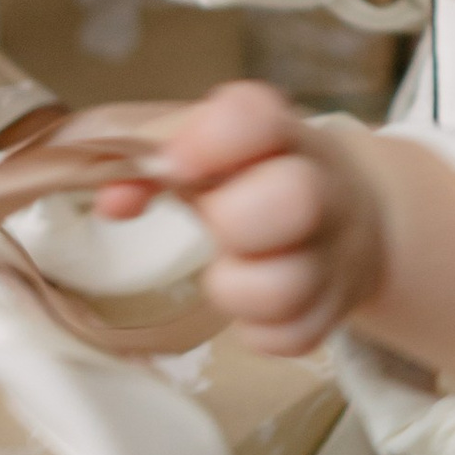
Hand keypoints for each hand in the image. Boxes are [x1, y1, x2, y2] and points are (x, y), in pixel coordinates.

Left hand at [150, 80, 387, 356]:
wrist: (342, 218)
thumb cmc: (251, 178)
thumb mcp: (204, 151)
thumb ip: (148, 163)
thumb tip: (112, 201)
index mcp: (279, 133)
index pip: (255, 118)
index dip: (211, 142)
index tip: (176, 165)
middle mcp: (320, 186)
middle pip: (294, 198)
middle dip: (231, 220)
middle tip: (211, 222)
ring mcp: (333, 252)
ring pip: (286, 286)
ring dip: (236, 289)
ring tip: (227, 270)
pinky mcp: (333, 309)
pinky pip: (291, 337)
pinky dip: (259, 330)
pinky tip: (254, 306)